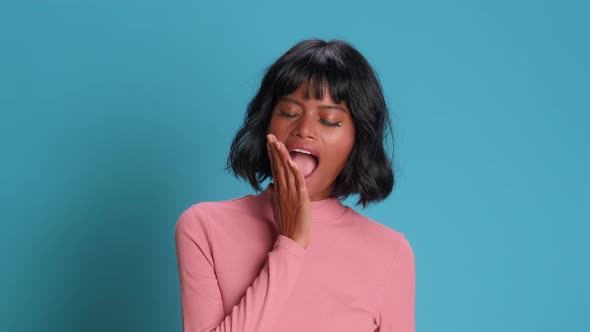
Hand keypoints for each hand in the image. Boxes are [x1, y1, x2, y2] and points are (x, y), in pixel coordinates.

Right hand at [266, 133, 311, 248]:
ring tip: (278, 143)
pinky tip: (291, 161)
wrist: (292, 240)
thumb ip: (274, 196)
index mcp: (278, 192)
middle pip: (277, 167)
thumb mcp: (278, 208)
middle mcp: (282, 191)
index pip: (274, 169)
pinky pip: (297, 183)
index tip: (269, 143)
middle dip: (274, 151)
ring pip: (286, 172)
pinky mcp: (300, 200)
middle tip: (270, 136)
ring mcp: (291, 195)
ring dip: (282, 157)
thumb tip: (270, 186)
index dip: (272, 155)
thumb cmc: (287, 226)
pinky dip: (295, 172)